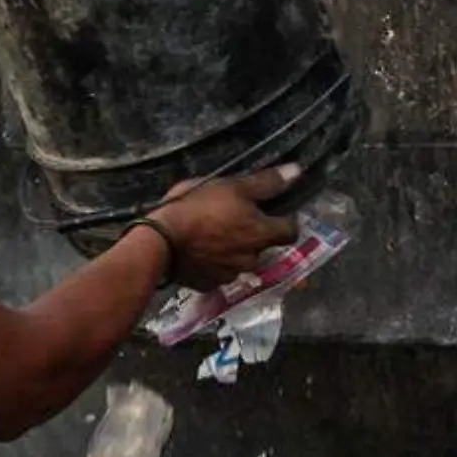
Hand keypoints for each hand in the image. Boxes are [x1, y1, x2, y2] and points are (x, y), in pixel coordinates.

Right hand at [147, 164, 301, 290]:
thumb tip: (296, 171)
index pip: (290, 231)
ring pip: (240, 262)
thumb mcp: (232, 186)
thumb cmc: (197, 208)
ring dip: (233, 252)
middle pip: (263, 248)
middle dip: (254, 237)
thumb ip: (265, 182)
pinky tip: (198, 253)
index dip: (285, 221)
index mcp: (261, 234)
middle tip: (235, 222)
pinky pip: (217, 274)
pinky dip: (212, 264)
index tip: (273, 212)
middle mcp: (251, 259)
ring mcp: (229, 275)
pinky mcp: (208, 284)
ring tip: (213, 238)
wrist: (159, 242)